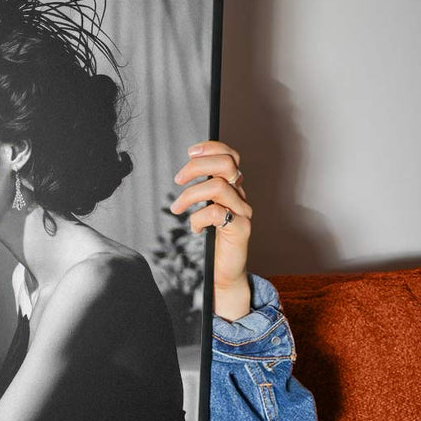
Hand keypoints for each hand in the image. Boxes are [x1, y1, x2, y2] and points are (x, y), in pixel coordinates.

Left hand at [171, 140, 251, 320]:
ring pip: (217, 187)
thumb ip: (202, 190)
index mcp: (232, 187)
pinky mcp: (240, 229)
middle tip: (178, 180)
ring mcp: (243, 212)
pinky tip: (195, 229)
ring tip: (177, 208)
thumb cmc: (211, 241)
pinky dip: (197, 218)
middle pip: (226, 164)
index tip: (190, 152)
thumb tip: (184, 171)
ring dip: (190, 195)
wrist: (223, 272)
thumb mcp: (204, 209)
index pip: (230, 156)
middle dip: (197, 167)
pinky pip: (215, 213)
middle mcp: (240, 195)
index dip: (211, 148)